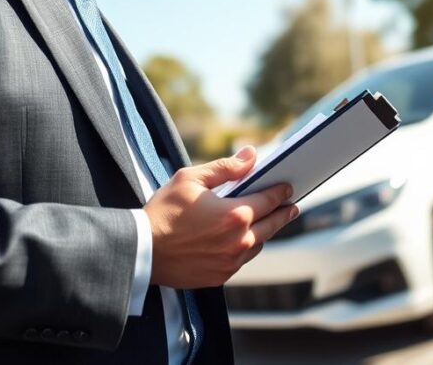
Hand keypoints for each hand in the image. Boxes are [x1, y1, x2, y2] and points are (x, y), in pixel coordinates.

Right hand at [143, 146, 297, 288]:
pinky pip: (242, 260)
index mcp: (235, 215)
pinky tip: (244, 240)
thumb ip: (225, 168)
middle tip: (292, 207)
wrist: (140, 250)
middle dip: (284, 213)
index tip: (288, 187)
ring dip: (265, 232)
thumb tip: (251, 155)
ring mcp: (231, 261)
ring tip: (269, 222)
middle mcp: (239, 241)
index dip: (280, 192)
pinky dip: (246, 248)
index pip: (269, 200)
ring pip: (258, 244)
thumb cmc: (163, 213)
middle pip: (272, 225)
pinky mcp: (220, 276)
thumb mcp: (191, 179)